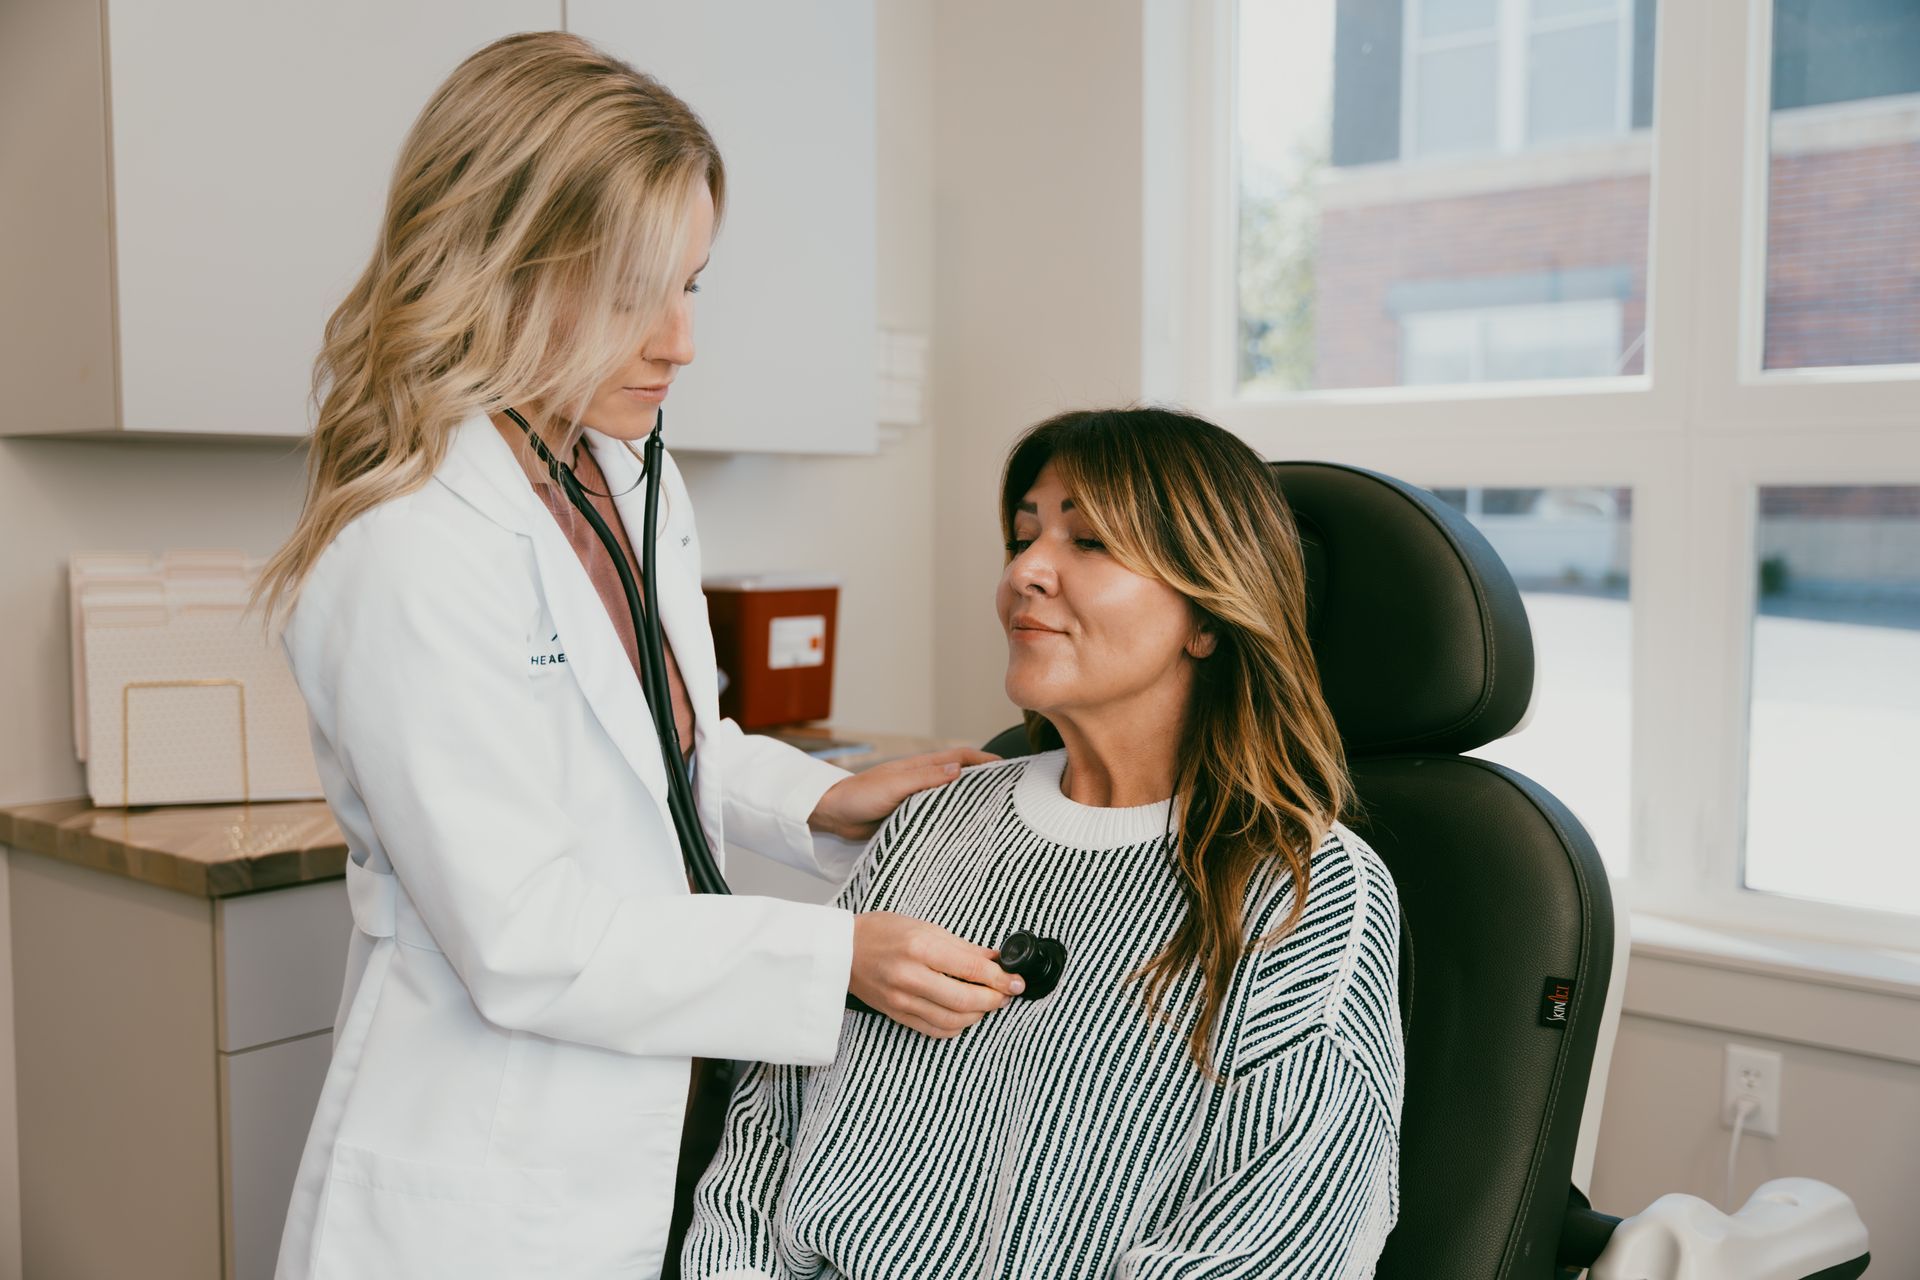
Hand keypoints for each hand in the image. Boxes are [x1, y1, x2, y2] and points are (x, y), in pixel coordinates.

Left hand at [808, 748, 998, 840]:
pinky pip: (935, 816)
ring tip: (993, 817)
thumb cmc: (859, 796)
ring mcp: (916, 799)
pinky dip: (950, 820)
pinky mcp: (908, 817)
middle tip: (1009, 795)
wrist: (832, 815)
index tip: (1008, 768)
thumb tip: (959, 770)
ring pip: (949, 798)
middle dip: (984, 782)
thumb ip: (925, 778)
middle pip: (960, 777)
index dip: (984, 760)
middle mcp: (922, 780)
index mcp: (921, 767)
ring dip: (968, 803)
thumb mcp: (894, 786)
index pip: (960, 758)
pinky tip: (961, 834)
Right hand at [851, 912, 1023, 1036]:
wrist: (841, 950)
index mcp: (920, 947)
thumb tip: (995, 960)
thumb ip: (962, 947)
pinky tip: (964, 1016)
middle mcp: (910, 976)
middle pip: (966, 1000)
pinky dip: (956, 1027)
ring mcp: (902, 1000)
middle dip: (994, 1000)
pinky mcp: (896, 1015)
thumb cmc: (882, 932)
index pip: (972, 970)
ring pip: (953, 1021)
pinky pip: (934, 1031)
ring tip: (988, 1003)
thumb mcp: (924, 927)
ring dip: (978, 1016)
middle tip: (1006, 993)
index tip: (1016, 981)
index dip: (1001, 979)